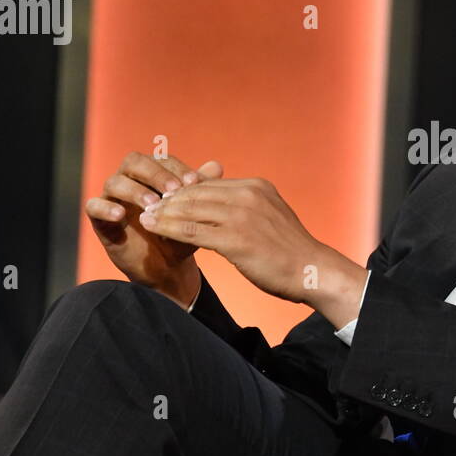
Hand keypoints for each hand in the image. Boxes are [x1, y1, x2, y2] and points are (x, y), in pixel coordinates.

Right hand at [83, 151, 222, 306]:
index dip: (177, 168)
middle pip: (134, 161)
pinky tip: (121, 215)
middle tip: (174, 189)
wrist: (167, 268)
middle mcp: (130, 181)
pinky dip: (105, 208)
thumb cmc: (181, 235)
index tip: (195, 182)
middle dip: (155, 173)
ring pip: (114, 181)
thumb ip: (202, 190)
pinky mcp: (99, 219)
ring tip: (152, 205)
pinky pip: (93, 206)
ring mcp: (112, 199)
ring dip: (134, 190)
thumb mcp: (195, 214)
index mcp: (153, 175)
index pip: (161, 159)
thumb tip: (216, 165)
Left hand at [136, 177, 366, 324]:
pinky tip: (154, 229)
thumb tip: (225, 207)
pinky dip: (169, 228)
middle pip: (197, 193)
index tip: (165, 198)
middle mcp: (248, 195)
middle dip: (169, 199)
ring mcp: (241, 216)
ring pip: (191, 209)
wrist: (311, 271)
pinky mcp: (235, 239)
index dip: (184, 191)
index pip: (210, 184)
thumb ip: (248, 207)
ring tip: (144, 216)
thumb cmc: (290, 251)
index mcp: (257, 187)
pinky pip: (192, 230)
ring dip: (163, 212)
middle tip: (147, 204)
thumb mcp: (270, 217)